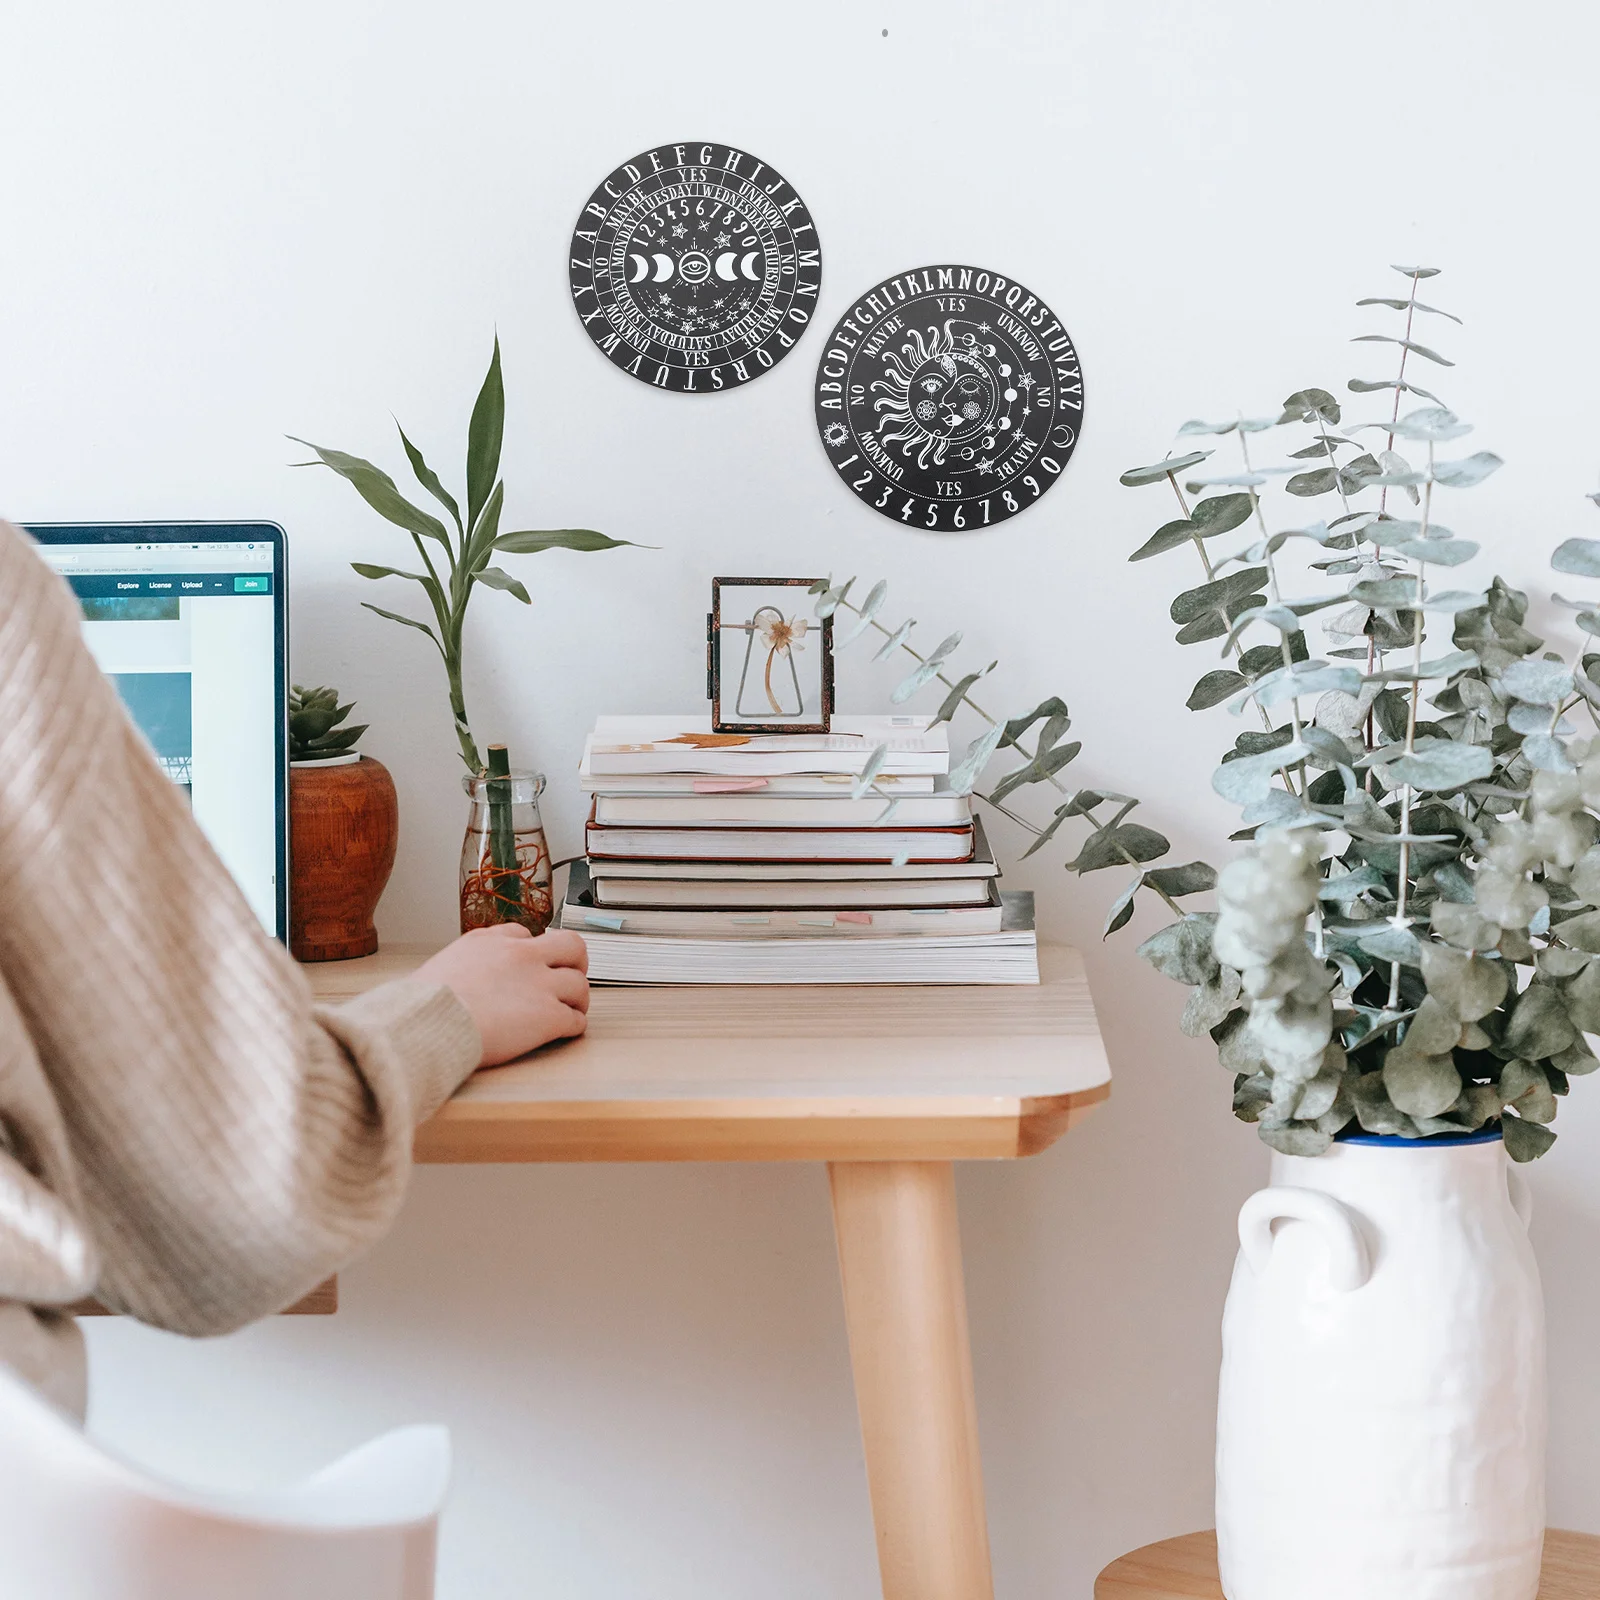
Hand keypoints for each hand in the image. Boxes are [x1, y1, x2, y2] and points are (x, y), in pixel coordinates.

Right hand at [414, 925, 589, 1066]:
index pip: (524, 934)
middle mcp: (520, 956)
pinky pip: (576, 1019)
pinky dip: (574, 1026)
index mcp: (489, 941)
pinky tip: (565, 1031)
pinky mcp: (548, 1016)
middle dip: (575, 961)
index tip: (530, 963)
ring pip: (579, 984)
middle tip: (571, 975)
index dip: (531, 950)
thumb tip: (463, 980)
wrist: (427, 1024)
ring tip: (571, 1009)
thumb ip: (464, 966)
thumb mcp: (439, 967)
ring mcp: (538, 984)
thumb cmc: (421, 1005)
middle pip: (570, 945)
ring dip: (577, 999)